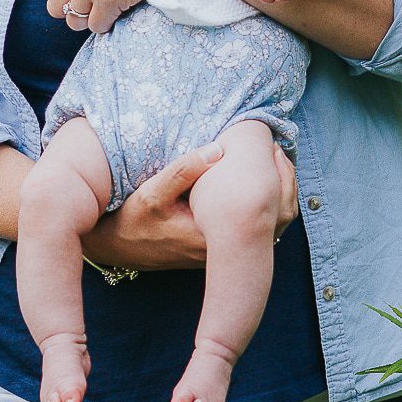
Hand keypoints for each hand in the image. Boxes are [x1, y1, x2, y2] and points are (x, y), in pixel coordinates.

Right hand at [81, 142, 298, 269]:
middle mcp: (224, 249)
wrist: (118, 248)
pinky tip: (255, 179)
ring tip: (272, 160)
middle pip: (275, 219)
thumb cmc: (134, 221)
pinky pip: (254, 227)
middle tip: (278, 151)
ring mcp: (223, 251)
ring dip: (275, 194)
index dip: (278, 181)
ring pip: (268, 225)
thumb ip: (182, 171)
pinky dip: (262, 204)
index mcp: (215, 236)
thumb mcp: (152, 193)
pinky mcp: (218, 248)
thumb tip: (217, 150)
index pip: (264, 212)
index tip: (274, 151)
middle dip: (283, 184)